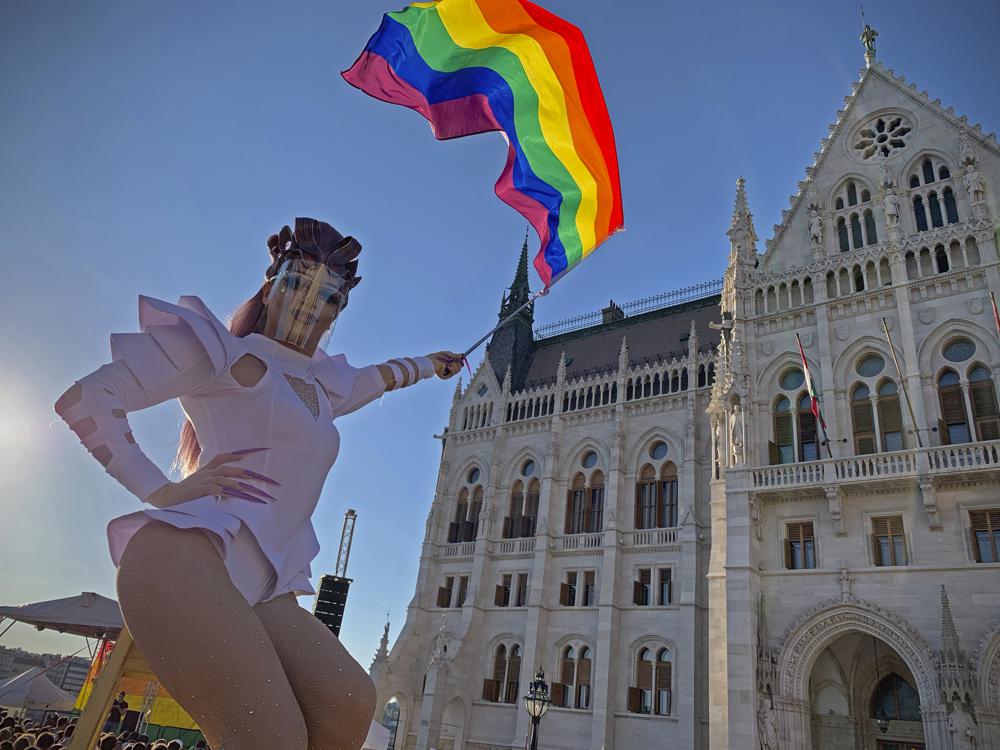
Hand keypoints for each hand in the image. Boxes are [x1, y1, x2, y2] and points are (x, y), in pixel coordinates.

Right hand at [145, 448, 278, 507]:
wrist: (168, 497)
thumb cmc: (186, 493)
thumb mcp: (200, 485)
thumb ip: (215, 486)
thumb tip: (230, 491)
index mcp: (206, 469)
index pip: (221, 457)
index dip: (235, 455)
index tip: (247, 454)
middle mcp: (206, 473)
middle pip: (228, 469)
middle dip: (243, 472)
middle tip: (257, 476)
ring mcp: (203, 481)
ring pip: (224, 479)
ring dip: (238, 484)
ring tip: (250, 487)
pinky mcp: (200, 490)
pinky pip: (215, 490)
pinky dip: (224, 492)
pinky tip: (231, 495)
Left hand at [428, 351, 464, 379]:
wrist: (433, 361)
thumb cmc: (439, 357)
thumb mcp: (449, 355)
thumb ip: (456, 356)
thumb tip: (463, 355)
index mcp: (448, 365)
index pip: (458, 364)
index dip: (460, 362)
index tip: (462, 359)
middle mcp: (448, 370)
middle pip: (459, 368)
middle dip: (459, 364)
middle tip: (456, 361)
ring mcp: (446, 374)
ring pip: (458, 370)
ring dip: (455, 365)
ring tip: (450, 363)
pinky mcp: (445, 377)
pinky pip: (453, 372)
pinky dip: (452, 368)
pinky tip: (447, 366)